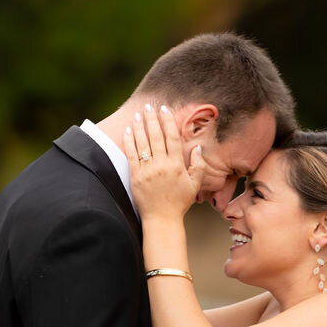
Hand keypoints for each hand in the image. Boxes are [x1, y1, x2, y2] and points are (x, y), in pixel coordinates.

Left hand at [122, 104, 204, 221]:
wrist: (162, 219)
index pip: (172, 138)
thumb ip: (198, 165)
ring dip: (140, 127)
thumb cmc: (179, 202)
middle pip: (156, 136)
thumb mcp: (195, 185)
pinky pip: (131, 155)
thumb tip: (198, 148)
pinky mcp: (136, 176)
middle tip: (149, 106)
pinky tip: (128, 131)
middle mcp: (162, 166)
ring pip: (142, 143)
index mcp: (177, 165)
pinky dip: (129, 141)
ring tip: (138, 114)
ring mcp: (147, 171)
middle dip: (152, 119)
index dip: (168, 121)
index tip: (164, 109)